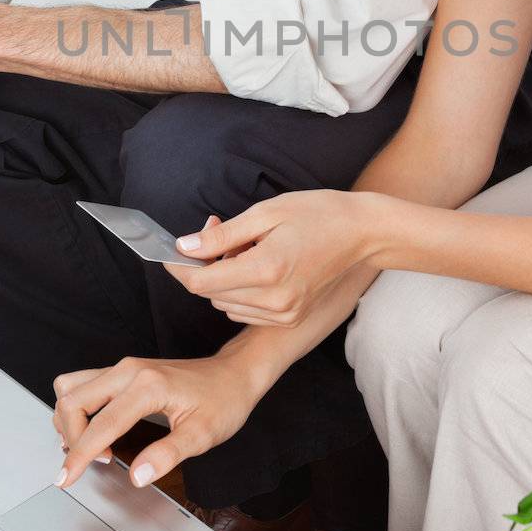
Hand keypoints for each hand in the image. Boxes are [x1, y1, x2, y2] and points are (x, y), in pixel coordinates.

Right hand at [52, 348, 263, 490]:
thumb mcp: (203, 434)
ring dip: (70, 420)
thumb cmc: (223, 400)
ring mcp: (124, 368)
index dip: (79, 456)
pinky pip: (82, 384)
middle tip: (89, 465)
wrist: (234, 374)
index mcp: (148, 386)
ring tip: (90, 448)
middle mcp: (129, 370)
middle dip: (71, 437)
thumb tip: (137, 475)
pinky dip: (76, 408)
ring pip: (71, 387)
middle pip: (73, 400)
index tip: (65, 480)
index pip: (101, 424)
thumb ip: (168, 455)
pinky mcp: (123, 371)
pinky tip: (92, 431)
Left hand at [163, 189, 379, 326]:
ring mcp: (285, 313)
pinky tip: (255, 264)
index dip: (179, 267)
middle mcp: (275, 300)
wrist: (363, 233)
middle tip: (215, 229)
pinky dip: (239, 290)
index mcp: (267, 270)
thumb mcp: (265, 212)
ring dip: (221, 278)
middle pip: (211, 294)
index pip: (202, 282)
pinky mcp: (291, 318)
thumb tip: (184, 247)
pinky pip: (245, 310)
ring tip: (242, 246)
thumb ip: (222, 235)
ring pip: (226, 303)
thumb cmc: (317, 213)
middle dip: (203, 265)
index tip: (169, 252)